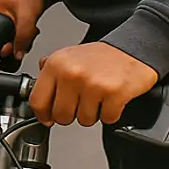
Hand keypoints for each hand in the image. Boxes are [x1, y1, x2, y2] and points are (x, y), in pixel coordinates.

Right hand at [0, 0, 46, 61]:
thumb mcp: (25, 16)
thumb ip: (22, 38)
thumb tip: (16, 55)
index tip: (10, 45)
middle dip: (9, 43)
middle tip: (22, 38)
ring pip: (0, 37)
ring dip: (15, 39)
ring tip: (26, 31)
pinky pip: (4, 32)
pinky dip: (16, 34)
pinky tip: (25, 29)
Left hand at [29, 42, 157, 127]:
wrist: (134, 47)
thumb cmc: (102, 56)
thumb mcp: (69, 56)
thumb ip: (50, 71)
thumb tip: (34, 90)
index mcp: (57, 64)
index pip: (38, 101)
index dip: (43, 115)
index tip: (49, 118)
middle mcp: (72, 73)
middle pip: (61, 116)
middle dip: (72, 115)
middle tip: (82, 102)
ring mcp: (93, 84)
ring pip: (84, 121)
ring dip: (93, 114)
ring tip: (99, 96)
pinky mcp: (114, 94)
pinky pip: (106, 119)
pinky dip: (111, 113)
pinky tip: (112, 98)